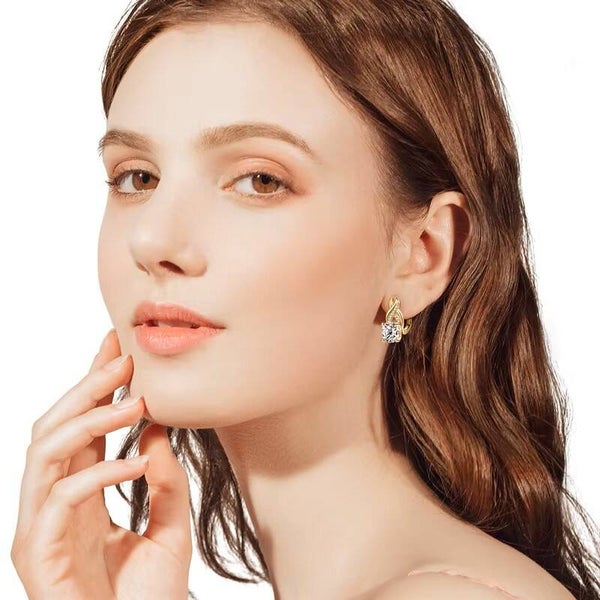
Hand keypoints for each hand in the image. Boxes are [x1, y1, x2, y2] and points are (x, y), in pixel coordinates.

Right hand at [11, 329, 192, 599]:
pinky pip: (61, 499)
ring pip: (46, 452)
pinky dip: (100, 473)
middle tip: (123, 357)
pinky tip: (137, 463)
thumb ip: (164, 478)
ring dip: (91, 419)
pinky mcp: (39, 555)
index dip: (94, 385)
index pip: (81, 427)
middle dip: (86, 387)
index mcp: (81, 494)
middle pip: (54, 428)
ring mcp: (42, 528)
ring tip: (136, 401)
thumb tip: (155, 431)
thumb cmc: (151, 597)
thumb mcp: (171, 526)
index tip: (118, 347)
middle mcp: (55, 504)